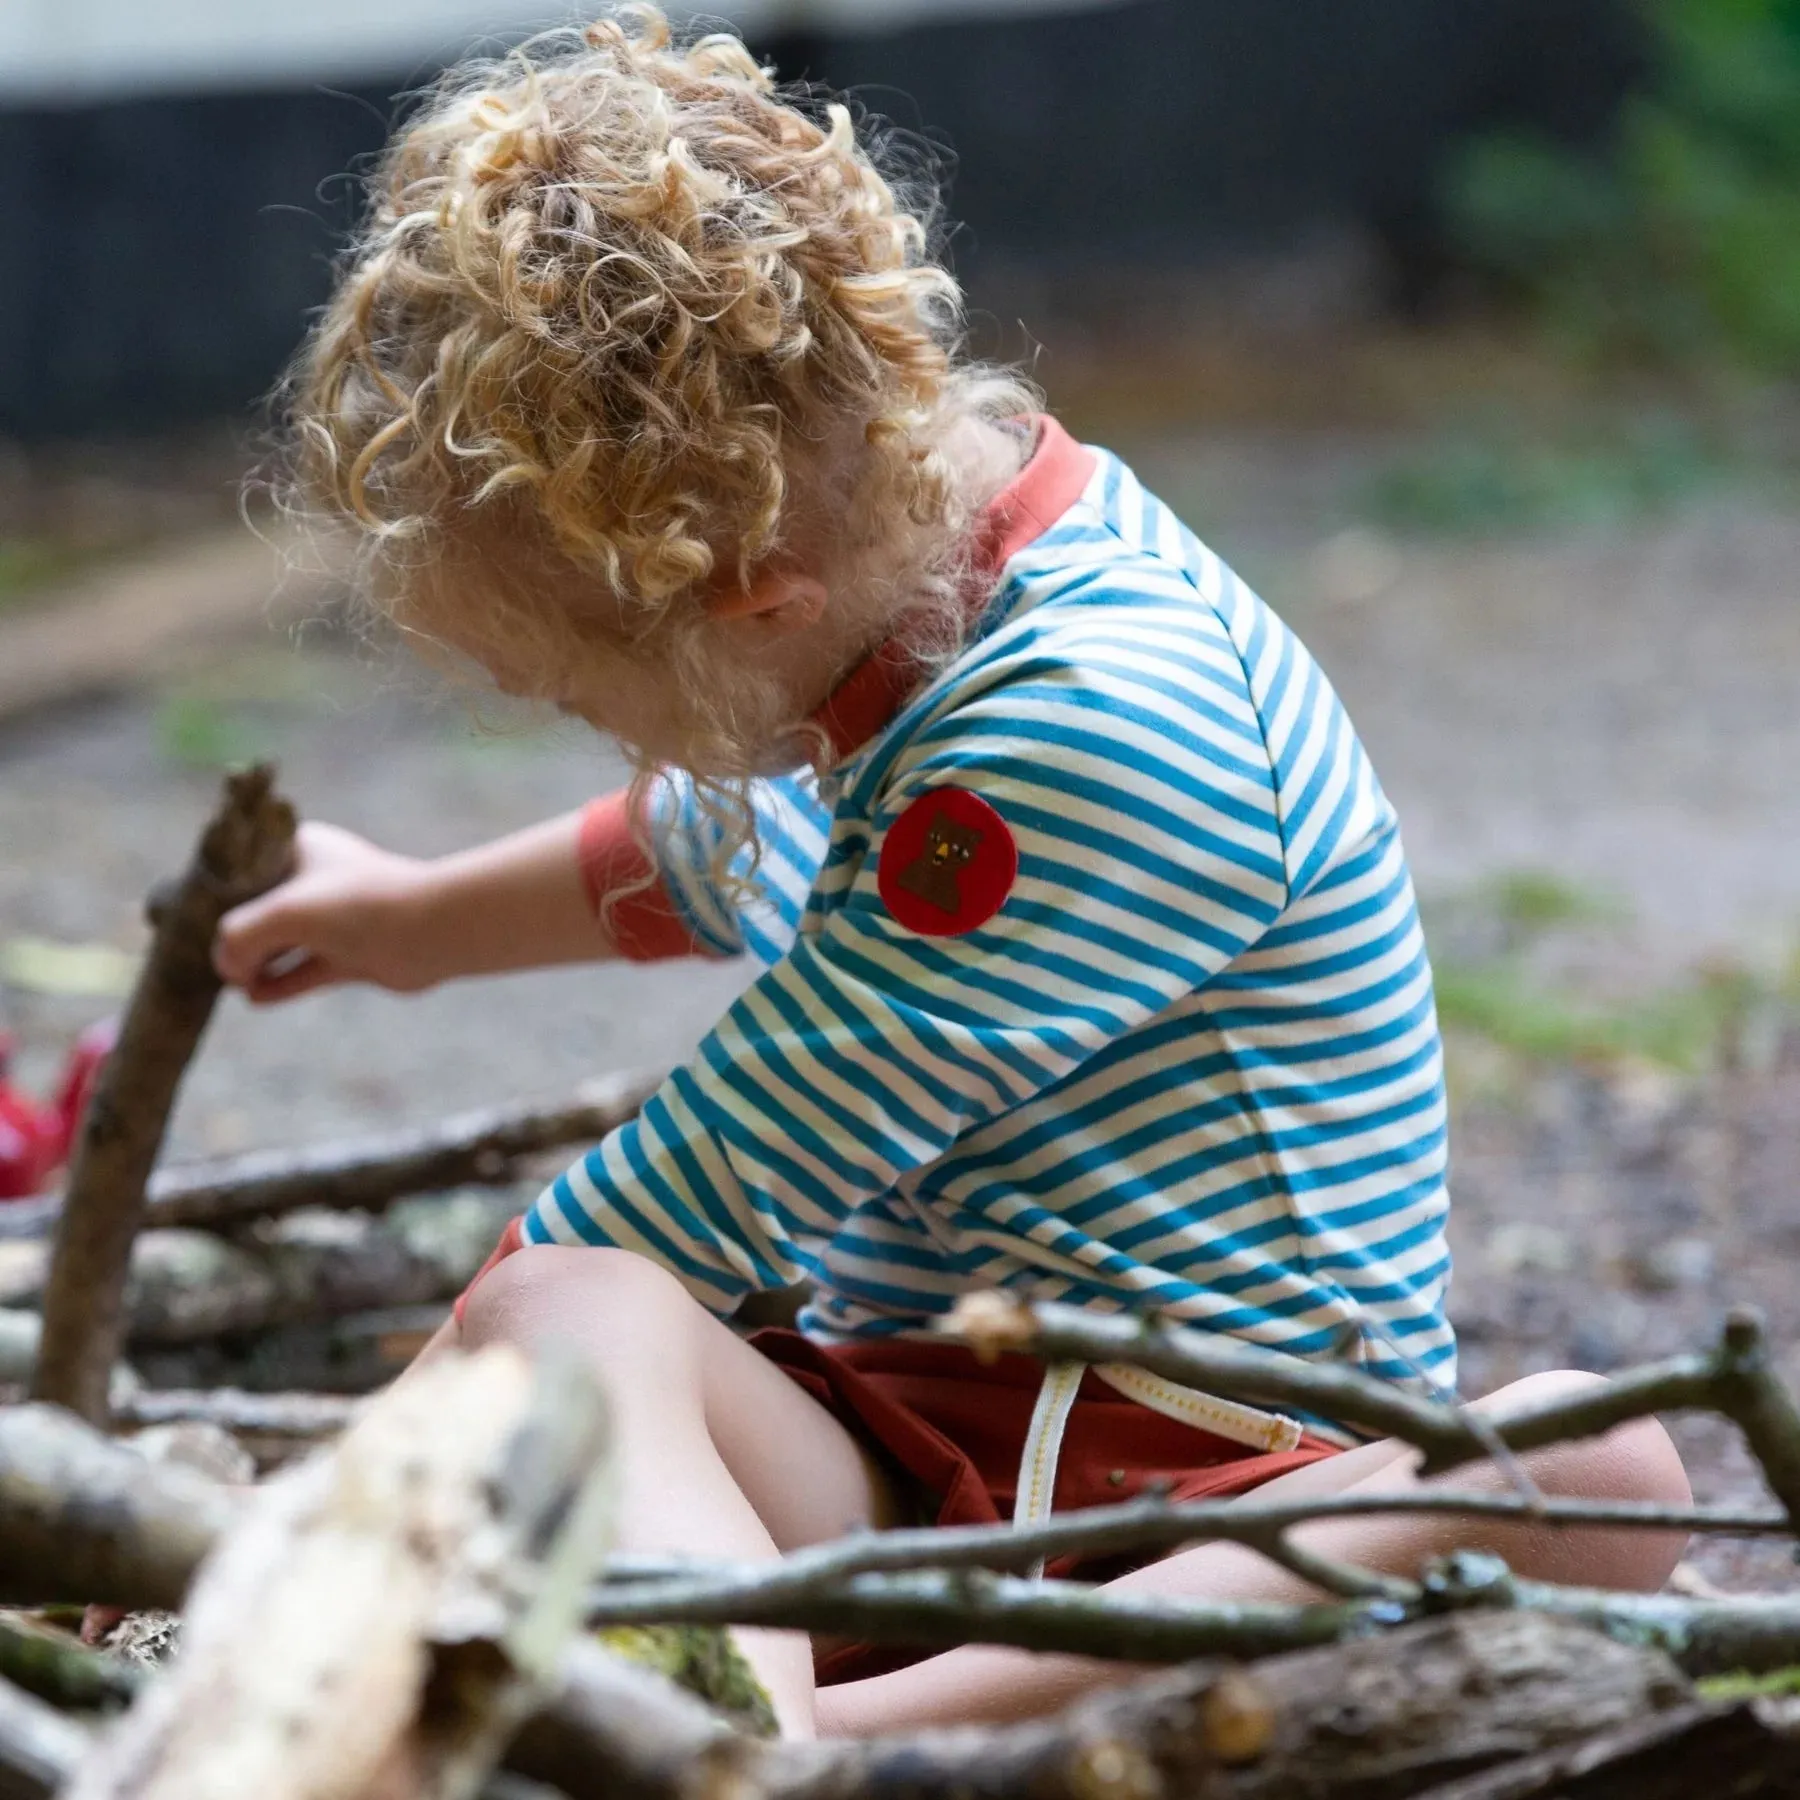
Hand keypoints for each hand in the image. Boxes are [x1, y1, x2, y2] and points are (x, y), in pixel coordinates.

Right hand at [213, 821, 443, 1003]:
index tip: (181, 917)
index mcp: (298, 848)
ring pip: (281, 943)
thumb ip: (239, 938)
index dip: (212, 892)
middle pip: (258, 908)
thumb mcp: (283, 913)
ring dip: (254, 962)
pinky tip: (253, 996)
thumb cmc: (358, 905)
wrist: (431, 930)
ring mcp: (334, 919)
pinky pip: (303, 972)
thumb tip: (228, 971)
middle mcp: (316, 880)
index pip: (241, 867)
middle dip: (232, 932)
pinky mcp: (350, 955)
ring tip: (227, 979)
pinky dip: (279, 984)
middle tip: (194, 956)